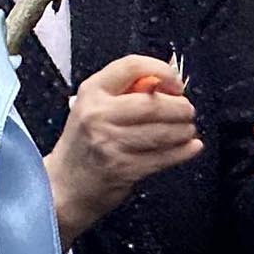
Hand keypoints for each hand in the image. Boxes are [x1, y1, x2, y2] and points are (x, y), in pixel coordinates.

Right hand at [43, 52, 200, 242]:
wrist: (63, 186)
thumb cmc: (83, 145)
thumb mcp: (93, 107)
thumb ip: (124, 93)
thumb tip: (166, 85)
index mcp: (92, 91)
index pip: (131, 66)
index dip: (161, 70)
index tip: (175, 82)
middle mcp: (99, 114)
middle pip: (152, 102)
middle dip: (179, 107)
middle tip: (188, 110)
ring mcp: (110, 142)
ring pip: (161, 131)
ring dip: (183, 130)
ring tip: (188, 129)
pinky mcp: (123, 168)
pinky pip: (162, 157)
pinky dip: (182, 152)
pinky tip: (190, 147)